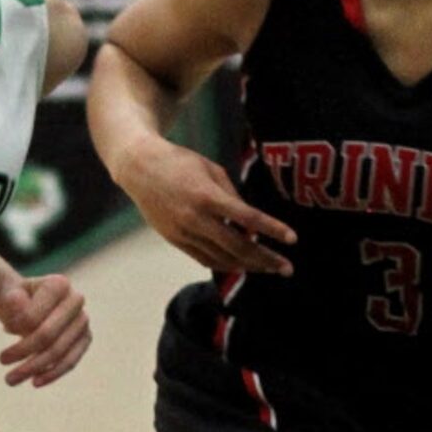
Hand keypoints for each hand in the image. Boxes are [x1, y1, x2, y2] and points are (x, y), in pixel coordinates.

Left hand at [0, 274, 91, 386]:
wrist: (25, 304)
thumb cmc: (14, 299)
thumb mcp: (4, 295)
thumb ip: (8, 299)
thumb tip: (19, 309)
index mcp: (59, 284)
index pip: (36, 314)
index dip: (17, 326)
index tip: (4, 328)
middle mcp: (76, 300)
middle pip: (48, 335)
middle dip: (22, 351)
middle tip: (1, 360)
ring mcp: (82, 321)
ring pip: (58, 352)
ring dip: (33, 368)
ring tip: (9, 380)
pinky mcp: (84, 339)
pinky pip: (70, 361)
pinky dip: (52, 374)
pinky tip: (34, 382)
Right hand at [120, 137, 294, 275]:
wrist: (139, 169)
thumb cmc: (180, 163)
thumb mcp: (212, 170)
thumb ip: (232, 197)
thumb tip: (250, 225)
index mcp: (207, 196)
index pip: (247, 218)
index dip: (272, 229)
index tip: (293, 239)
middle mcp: (195, 219)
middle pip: (237, 247)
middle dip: (265, 259)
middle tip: (287, 268)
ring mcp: (183, 233)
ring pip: (221, 259)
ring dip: (248, 266)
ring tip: (269, 269)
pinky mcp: (174, 240)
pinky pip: (204, 259)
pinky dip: (225, 264)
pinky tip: (242, 265)